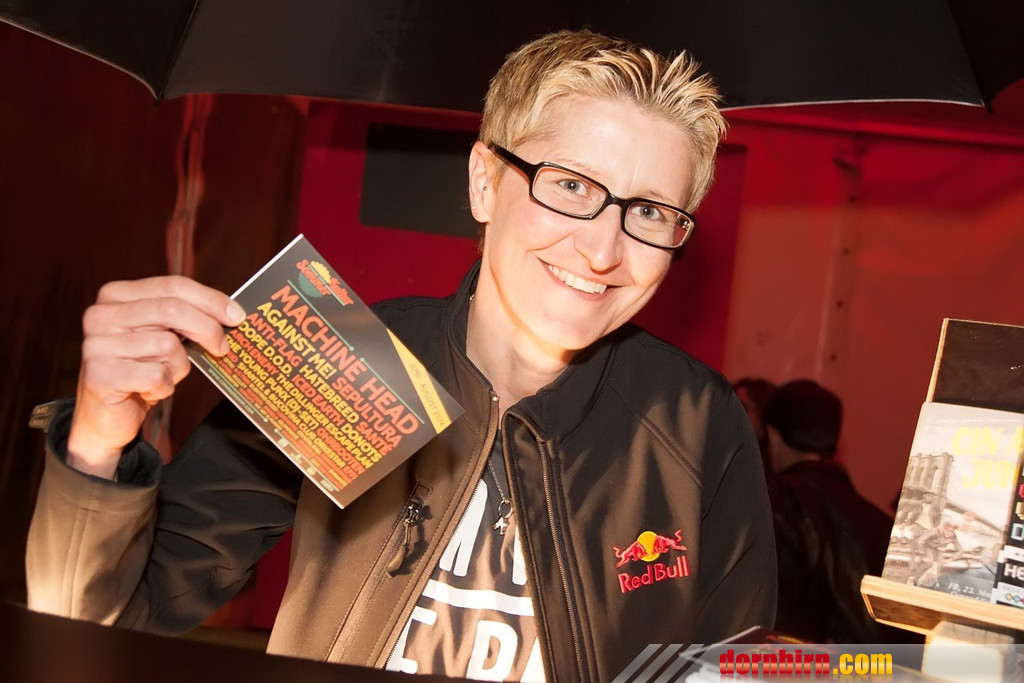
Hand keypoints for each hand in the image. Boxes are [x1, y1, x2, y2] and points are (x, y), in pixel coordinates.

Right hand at [67, 276, 245, 478]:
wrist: (107, 416)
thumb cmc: (141, 369)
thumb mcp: (162, 335)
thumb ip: (185, 318)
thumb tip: (232, 313)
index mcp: (116, 295)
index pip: (173, 285)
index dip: (210, 299)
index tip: (237, 316)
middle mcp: (101, 315)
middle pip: (173, 309)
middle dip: (207, 329)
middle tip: (222, 348)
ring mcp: (97, 345)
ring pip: (167, 345)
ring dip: (178, 366)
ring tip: (164, 375)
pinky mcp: (100, 376)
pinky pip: (156, 375)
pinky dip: (164, 386)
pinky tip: (150, 390)